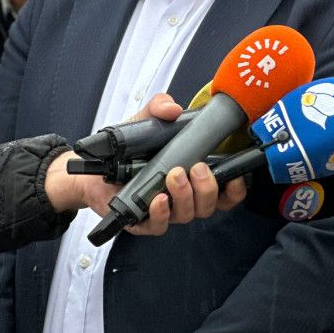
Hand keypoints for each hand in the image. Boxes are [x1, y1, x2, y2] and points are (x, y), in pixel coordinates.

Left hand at [43, 94, 246, 232]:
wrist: (97, 168)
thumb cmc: (130, 148)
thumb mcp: (146, 120)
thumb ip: (160, 106)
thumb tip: (173, 108)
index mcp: (195, 177)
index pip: (226, 191)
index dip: (236, 188)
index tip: (236, 175)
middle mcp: (185, 197)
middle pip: (209, 204)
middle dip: (207, 187)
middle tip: (196, 168)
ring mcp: (166, 211)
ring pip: (187, 214)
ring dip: (184, 196)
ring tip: (173, 175)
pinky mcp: (144, 222)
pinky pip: (159, 226)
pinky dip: (161, 214)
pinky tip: (158, 199)